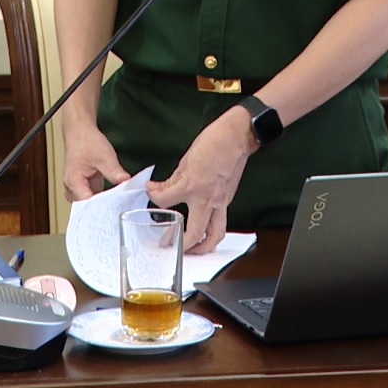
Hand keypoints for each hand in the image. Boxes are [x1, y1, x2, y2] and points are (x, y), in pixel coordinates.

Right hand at [62, 123, 130, 201]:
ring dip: (103, 203)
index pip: (87, 203)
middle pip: (87, 207)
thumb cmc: (85, 141)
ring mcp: (77, 188)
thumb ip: (115, 172)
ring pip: (90, 204)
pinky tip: (114, 197)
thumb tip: (126, 184)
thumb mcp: (105, 156)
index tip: (116, 209)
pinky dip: (103, 198)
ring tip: (118, 202)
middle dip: (103, 208)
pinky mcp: (83, 186)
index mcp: (73, 181)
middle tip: (119, 208)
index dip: (102, 208)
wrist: (79, 131)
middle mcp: (71, 187)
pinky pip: (93, 197)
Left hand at [145, 108, 251, 254]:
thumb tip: (155, 189)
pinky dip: (211, 231)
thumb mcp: (185, 161)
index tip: (150, 194)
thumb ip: (170, 181)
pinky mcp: (227, 201)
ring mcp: (220, 202)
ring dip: (203, 247)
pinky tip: (202, 229)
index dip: (153, 198)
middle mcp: (207, 199)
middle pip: (195, 233)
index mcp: (192, 185)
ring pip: (214, 235)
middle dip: (182, 245)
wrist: (236, 137)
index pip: (165, 201)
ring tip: (191, 249)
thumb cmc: (213, 143)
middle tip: (169, 246)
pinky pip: (220, 223)